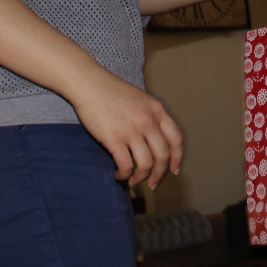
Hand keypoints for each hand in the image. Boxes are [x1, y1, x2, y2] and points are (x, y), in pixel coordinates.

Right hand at [67, 72, 184, 188]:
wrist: (89, 83)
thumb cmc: (112, 91)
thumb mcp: (141, 99)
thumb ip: (151, 116)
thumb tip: (155, 141)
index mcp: (157, 110)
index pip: (176, 139)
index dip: (177, 158)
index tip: (174, 170)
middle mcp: (148, 121)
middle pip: (163, 156)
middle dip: (160, 175)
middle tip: (153, 184)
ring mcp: (132, 130)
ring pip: (146, 164)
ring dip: (141, 177)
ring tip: (133, 180)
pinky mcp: (114, 138)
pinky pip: (126, 165)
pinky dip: (124, 175)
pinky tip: (119, 175)